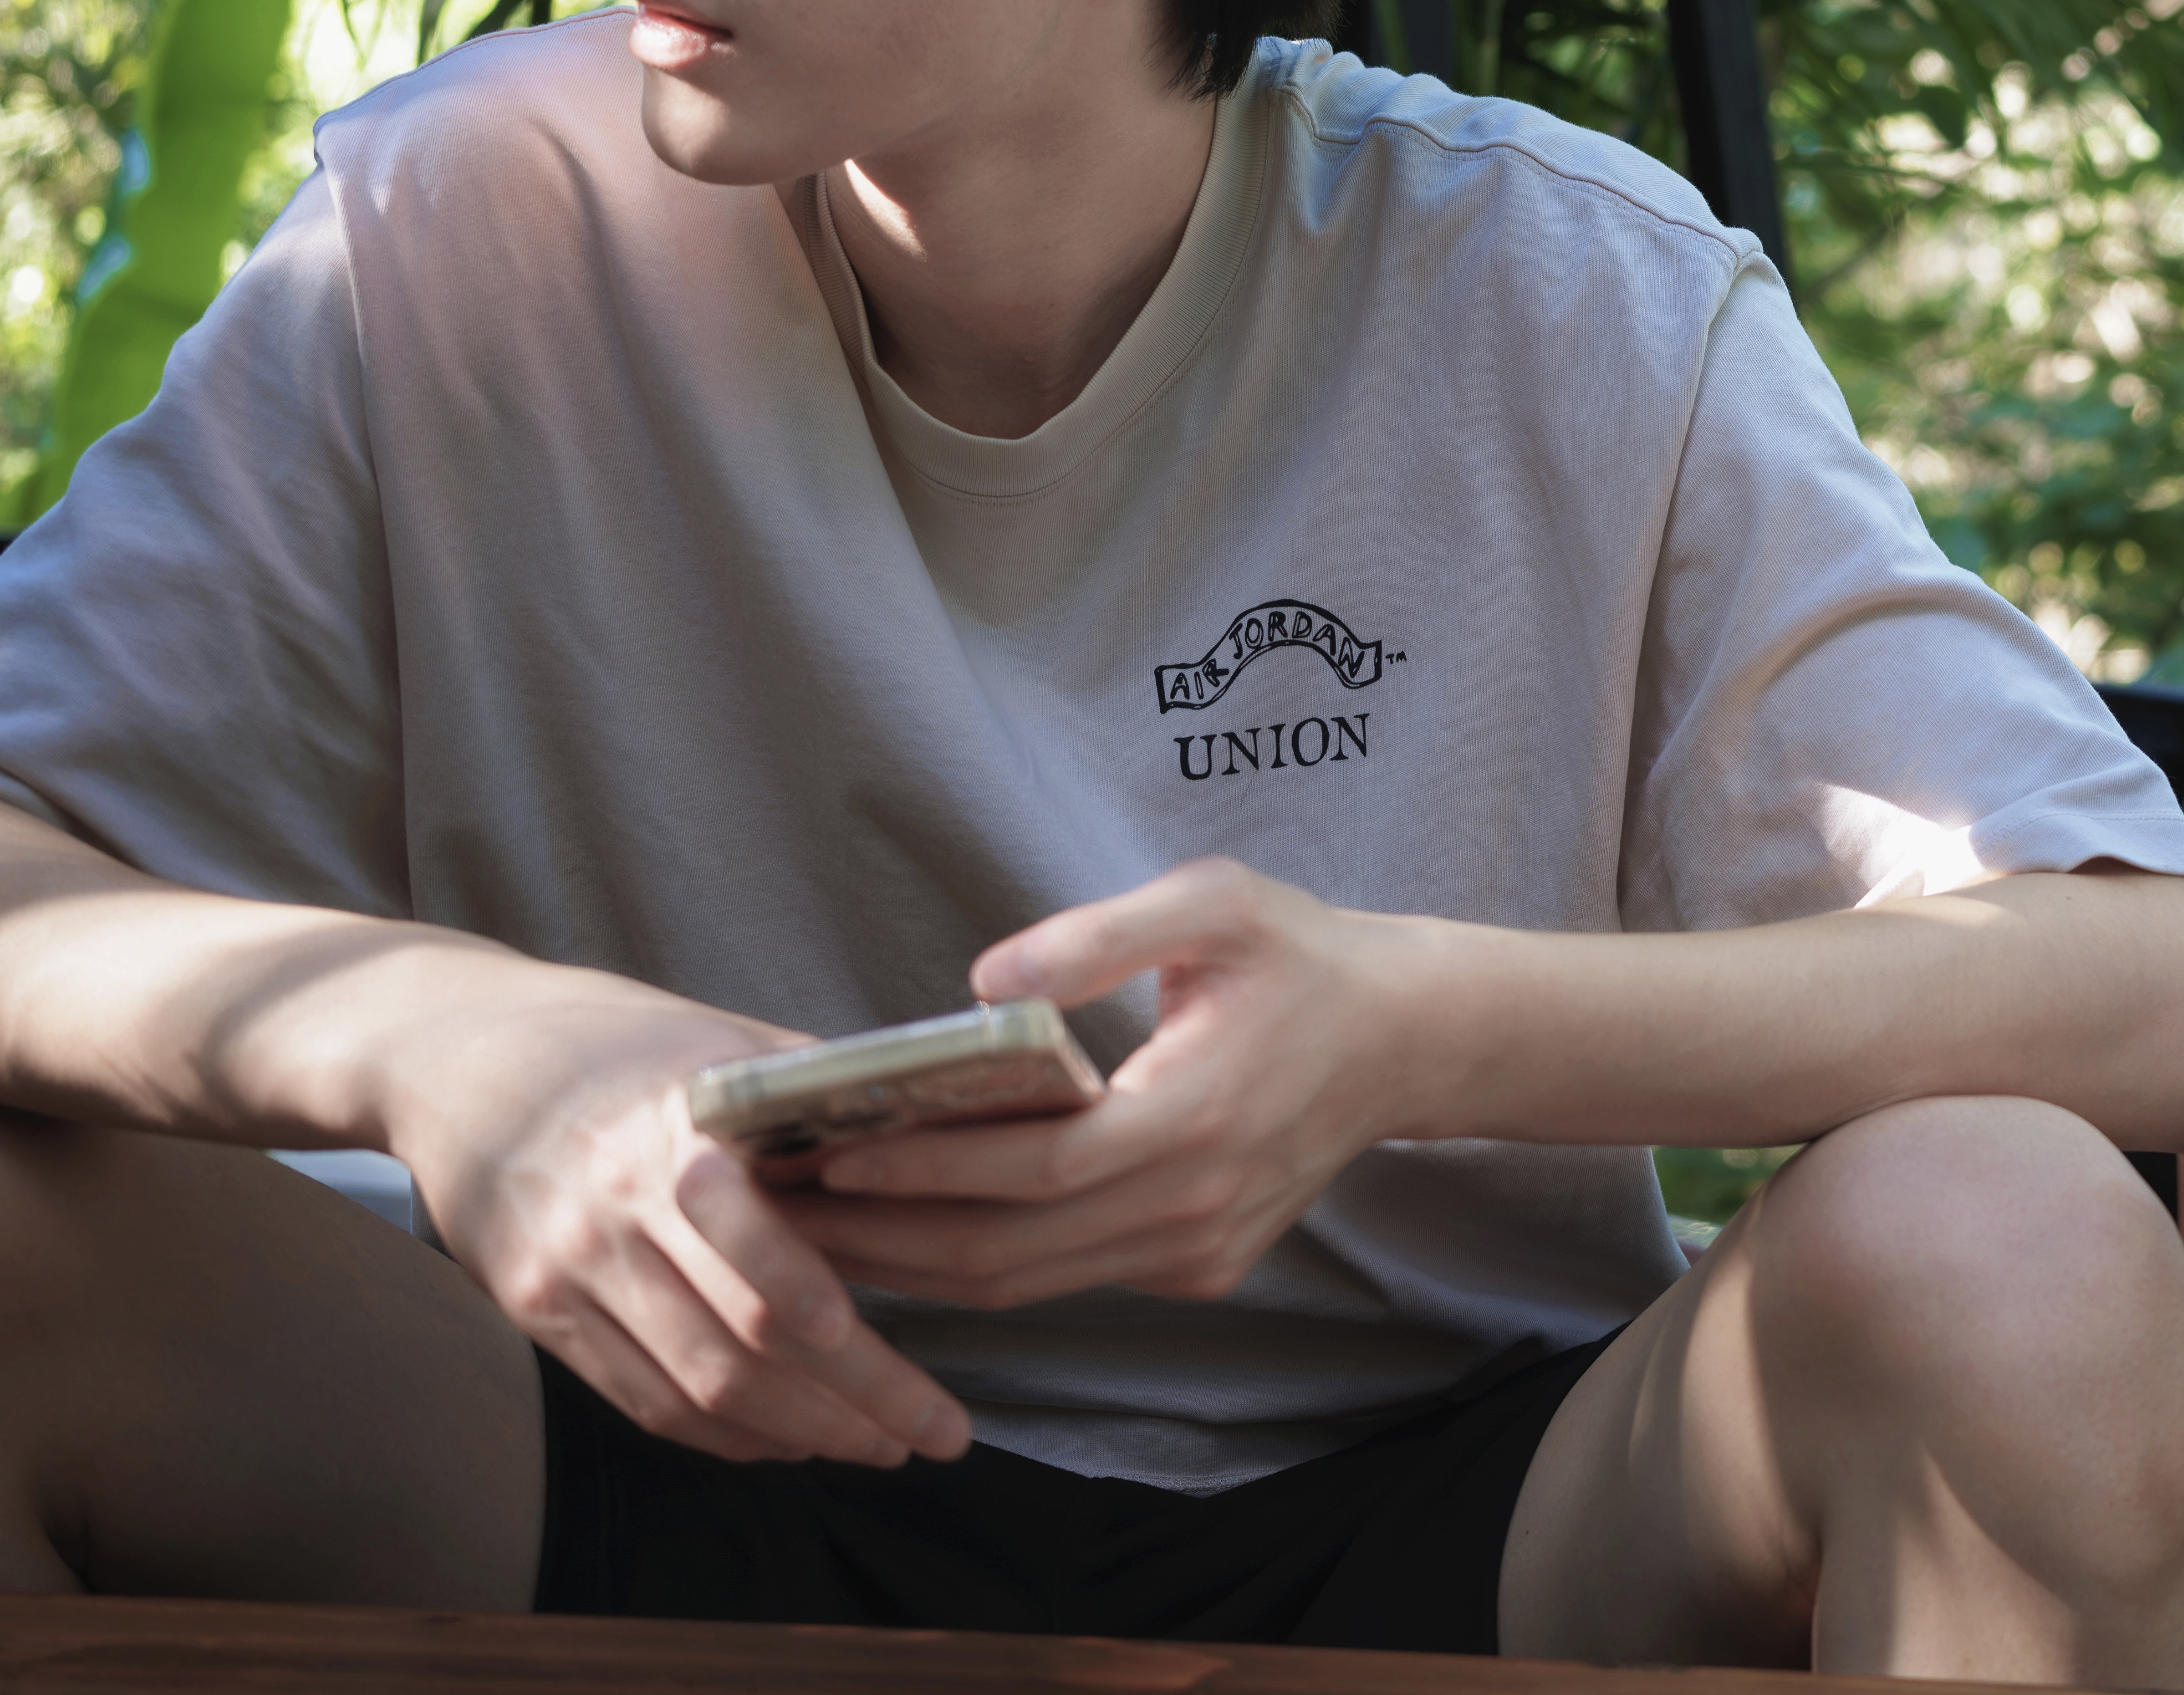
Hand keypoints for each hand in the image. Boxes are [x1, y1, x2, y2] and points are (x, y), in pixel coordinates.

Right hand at [388, 968, 973, 1471]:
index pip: (772, 1269)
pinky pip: (642, 1400)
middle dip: (853, 1407)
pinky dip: (722, 1436)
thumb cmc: (609, 1036)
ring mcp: (569, 1266)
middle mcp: (617, 1208)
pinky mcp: (535, 1309)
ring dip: (798, 1434)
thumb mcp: (712, 1037)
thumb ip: (807, 1091)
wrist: (452, 1052)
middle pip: (748, 1345)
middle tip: (932, 1438)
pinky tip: (783, 1438)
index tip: (930, 1395)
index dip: (854, 1350)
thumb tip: (930, 1125)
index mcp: (676, 1132)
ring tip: (875, 1444)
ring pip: (698, 1388)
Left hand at [783, 858, 1413, 1311]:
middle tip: (780, 1215)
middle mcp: (1194, 1209)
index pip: (1033, 1170)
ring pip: (1031, 1281)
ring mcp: (1196, 1253)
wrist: (1403, 1037)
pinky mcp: (1196, 1267)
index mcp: (1196, 1118)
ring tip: (815, 1231)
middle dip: (888, 1241)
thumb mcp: (1213, 902)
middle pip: (1012, 1251)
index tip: (829, 1154)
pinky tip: (910, 1229)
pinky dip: (983, 1259)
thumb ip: (1099, 933)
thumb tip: (984, 975)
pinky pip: (1068, 1276)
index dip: (927, 1171)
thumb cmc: (1299, 952)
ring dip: (919, 1265)